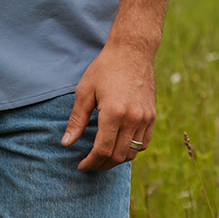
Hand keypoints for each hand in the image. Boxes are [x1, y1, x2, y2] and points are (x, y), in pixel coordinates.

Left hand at [62, 41, 155, 171]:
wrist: (132, 52)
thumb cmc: (104, 68)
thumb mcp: (84, 91)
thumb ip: (76, 120)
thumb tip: (66, 143)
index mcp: (114, 113)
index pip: (102, 150)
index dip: (91, 162)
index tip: (81, 165)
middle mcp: (133, 119)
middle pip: (117, 156)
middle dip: (101, 165)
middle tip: (89, 165)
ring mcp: (145, 118)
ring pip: (132, 153)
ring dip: (116, 160)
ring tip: (101, 159)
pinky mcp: (152, 116)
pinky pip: (144, 144)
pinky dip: (131, 151)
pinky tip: (118, 148)